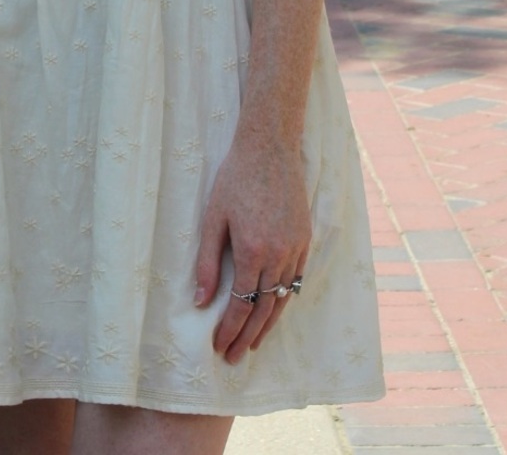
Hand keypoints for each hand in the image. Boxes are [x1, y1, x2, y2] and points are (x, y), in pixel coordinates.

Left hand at [194, 135, 310, 361]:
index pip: (241, 304)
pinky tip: (273, 309)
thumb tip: (200, 301)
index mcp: (252, 251)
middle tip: (234, 357)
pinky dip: (284, 299)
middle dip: (247, 336)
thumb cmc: (235, 179)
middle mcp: (278, 255)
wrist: (270, 148)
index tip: (218, 346)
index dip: (229, 328)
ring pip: (282, 298)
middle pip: (264, 309)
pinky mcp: (305, 239)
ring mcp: (296, 248)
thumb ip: (206, 262)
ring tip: (253, 343)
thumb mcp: (213, 218)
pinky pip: (295, 279)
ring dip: (268, 324)